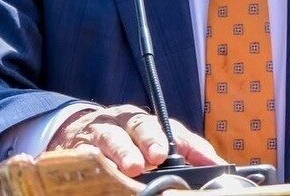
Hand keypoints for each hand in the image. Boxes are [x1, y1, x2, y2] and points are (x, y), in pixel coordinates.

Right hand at [47, 104, 223, 176]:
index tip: (207, 160)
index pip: (172, 128)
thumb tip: (214, 165)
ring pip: (111, 136)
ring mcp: (99, 132)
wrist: (75, 131)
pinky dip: (93, 158)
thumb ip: (183, 151)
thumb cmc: (122, 139)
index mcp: (146, 122)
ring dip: (123, 150)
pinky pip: (85, 151)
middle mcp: (123, 122)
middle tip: (159, 155)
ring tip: (133, 166)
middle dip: (151, 138)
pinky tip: (99, 167)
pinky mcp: (78, 145)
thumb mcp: (150, 141)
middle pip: (140, 125)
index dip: (190, 144)